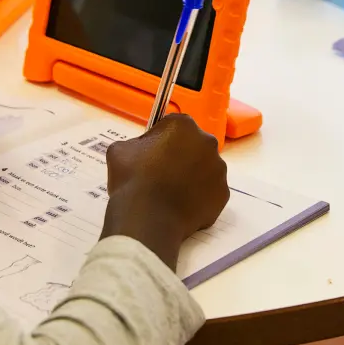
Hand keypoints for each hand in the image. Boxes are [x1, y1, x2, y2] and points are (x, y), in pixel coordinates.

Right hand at [100, 114, 228, 269]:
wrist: (147, 219)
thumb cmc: (132, 179)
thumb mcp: (120, 151)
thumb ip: (136, 144)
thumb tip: (141, 150)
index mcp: (183, 125)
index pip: (174, 126)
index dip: (161, 140)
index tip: (152, 154)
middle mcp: (207, 142)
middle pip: (194, 146)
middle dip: (182, 157)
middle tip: (163, 175)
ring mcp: (219, 170)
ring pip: (205, 170)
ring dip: (192, 177)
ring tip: (172, 194)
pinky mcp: (223, 195)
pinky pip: (210, 193)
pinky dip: (199, 198)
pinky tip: (182, 207)